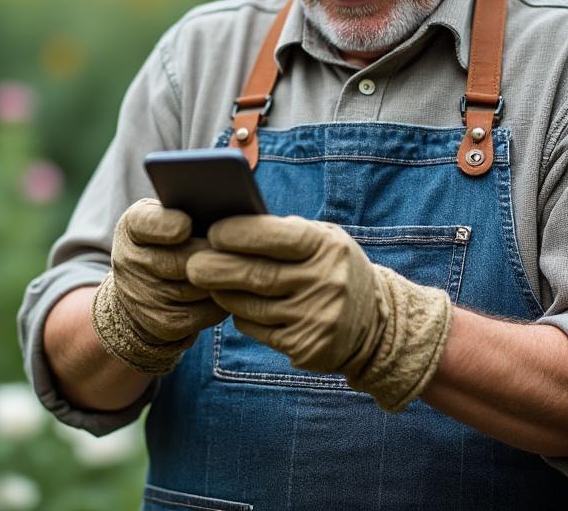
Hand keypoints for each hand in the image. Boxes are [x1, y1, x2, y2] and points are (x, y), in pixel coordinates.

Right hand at [91, 198, 227, 373]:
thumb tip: (225, 211)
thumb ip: (184, 209)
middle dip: (212, 254)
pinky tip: (233, 288)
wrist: (143, 288)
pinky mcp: (166, 324)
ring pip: (199, 288)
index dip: (166, 227)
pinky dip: (225, 300)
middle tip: (238, 247)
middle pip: (179, 261)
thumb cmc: (168, 240)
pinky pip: (207, 312)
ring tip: (242, 265)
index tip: (185, 226)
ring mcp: (145, 297)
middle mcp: (130, 263)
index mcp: (133, 227)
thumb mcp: (165, 217)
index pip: (146, 224)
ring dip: (224, 277)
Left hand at [187, 215, 452, 410]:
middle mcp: (326, 283)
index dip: (240, 234)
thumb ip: (285, 232)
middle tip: (191, 263)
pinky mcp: (306, 347)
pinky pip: (258, 330)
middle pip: (257, 275)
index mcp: (328, 248)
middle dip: (218, 267)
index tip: (212, 231)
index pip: (277, 237)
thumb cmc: (334, 270)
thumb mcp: (324, 242)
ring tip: (206, 281)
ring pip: (252, 306)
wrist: (376, 324)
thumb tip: (229, 222)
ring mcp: (316, 318)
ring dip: (223, 293)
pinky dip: (241, 316)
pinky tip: (236, 305)